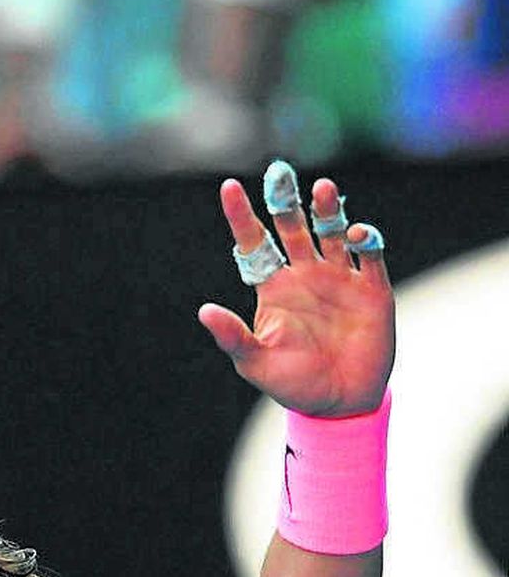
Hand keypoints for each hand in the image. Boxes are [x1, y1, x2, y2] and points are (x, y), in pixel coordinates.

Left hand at [198, 167, 394, 416]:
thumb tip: (204, 311)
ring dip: (328, 209)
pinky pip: (369, 256)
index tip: (228, 187)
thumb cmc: (292, 382)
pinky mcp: (372, 289)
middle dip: (285, 200)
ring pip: (332, 232)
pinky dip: (366, 241)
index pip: (254, 243)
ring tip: (322, 190)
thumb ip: (233, 336)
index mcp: (273, 287)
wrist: (339, 403)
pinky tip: (357, 233)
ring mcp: (339, 278)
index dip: (242, 215)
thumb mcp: (255, 362)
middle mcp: (305, 274)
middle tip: (278, 173)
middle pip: (293, 227)